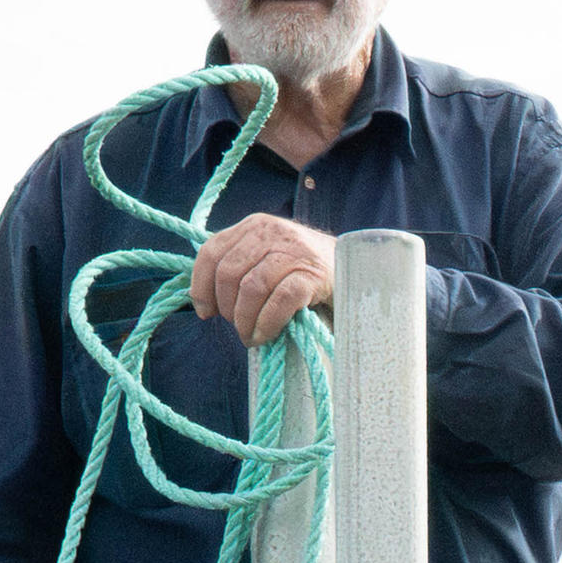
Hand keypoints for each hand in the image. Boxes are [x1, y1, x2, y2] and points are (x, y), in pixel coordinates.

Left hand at [189, 214, 336, 346]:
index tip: (207, 312)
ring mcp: (295, 251)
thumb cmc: (308, 275)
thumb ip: (241, 267)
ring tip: (251, 336)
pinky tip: (265, 335)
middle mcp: (272, 232)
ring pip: (251, 288)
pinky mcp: (313, 275)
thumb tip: (205, 301)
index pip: (211, 251)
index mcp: (255, 226)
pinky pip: (280, 301)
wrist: (359, 274)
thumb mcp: (270, 260)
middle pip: (228, 273)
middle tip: (238, 327)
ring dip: (245, 320)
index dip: (201, 286)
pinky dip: (267, 323)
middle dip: (227, 308)